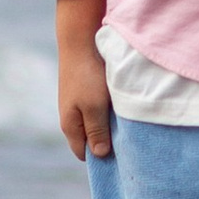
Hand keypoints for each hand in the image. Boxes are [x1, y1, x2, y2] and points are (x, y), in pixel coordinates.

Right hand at [56, 2, 113, 160]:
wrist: (80, 41)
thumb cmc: (88, 76)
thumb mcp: (94, 107)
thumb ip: (97, 131)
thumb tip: (100, 155)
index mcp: (70, 126)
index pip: (85, 154)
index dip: (102, 157)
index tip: (121, 154)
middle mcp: (71, 118)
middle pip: (90, 139)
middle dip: (107, 141)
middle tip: (128, 138)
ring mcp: (76, 104)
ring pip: (95, 123)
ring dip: (109, 124)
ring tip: (127, 121)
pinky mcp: (84, 92)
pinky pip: (97, 110)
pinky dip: (108, 111)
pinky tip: (121, 105)